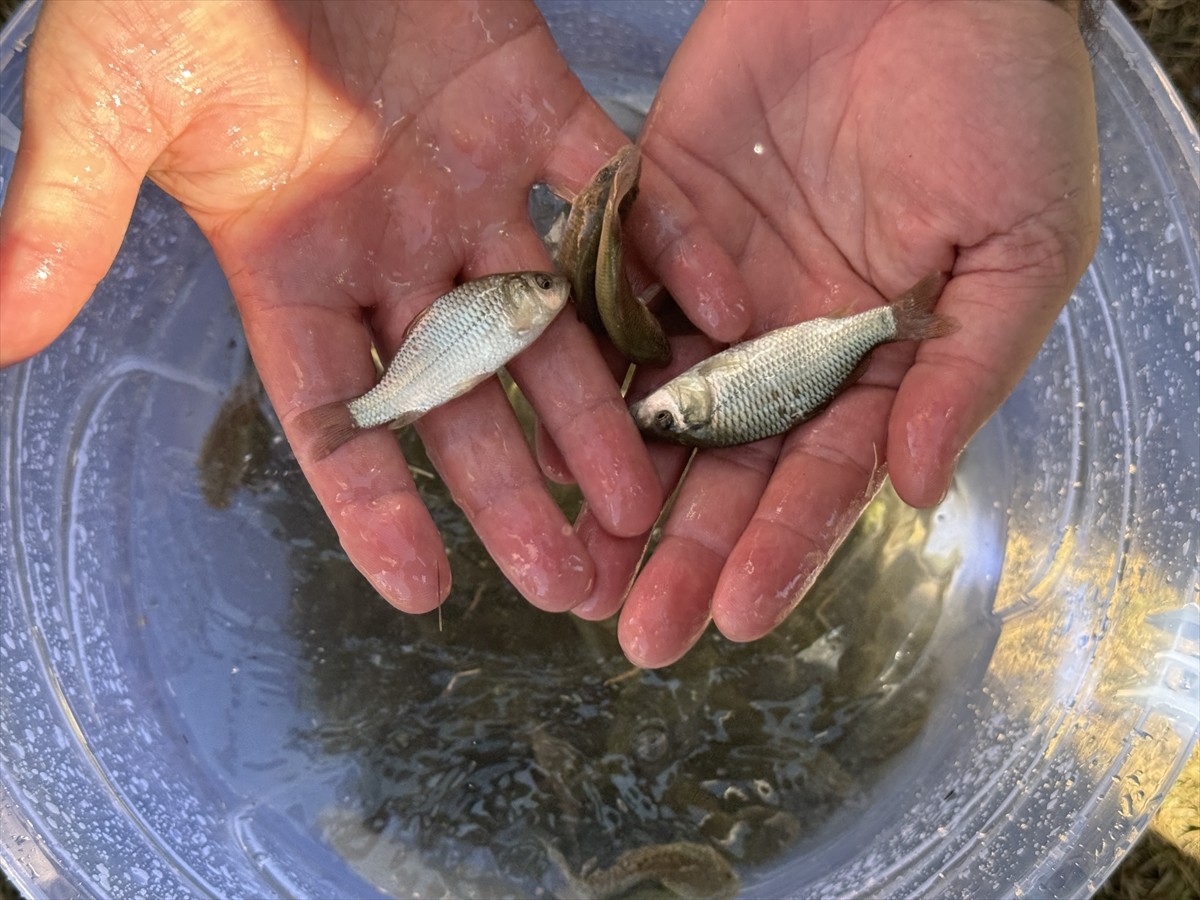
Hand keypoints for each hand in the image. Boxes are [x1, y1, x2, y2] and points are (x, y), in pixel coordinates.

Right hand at [0, 0, 739, 612]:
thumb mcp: (105, 101)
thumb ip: (66, 213)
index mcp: (289, 262)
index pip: (332, 411)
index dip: (371, 502)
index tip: (420, 591)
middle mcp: (391, 244)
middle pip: (463, 392)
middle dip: (515, 487)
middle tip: (574, 580)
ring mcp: (469, 183)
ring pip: (548, 315)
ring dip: (601, 400)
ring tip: (652, 495)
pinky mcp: (533, 105)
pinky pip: (612, 186)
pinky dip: (667, 244)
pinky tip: (722, 315)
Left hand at [579, 0, 1099, 666]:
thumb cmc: (998, 100)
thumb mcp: (1021, 243)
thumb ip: (964, 370)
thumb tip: (914, 493)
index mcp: (876, 358)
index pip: (821, 474)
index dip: (781, 546)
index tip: (734, 616)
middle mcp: (787, 337)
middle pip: (725, 462)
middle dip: (683, 547)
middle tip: (633, 631)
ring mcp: (716, 282)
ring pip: (655, 402)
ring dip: (614, 485)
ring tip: (572, 561)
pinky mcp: (655, 217)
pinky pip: (612, 299)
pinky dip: (579, 367)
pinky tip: (541, 435)